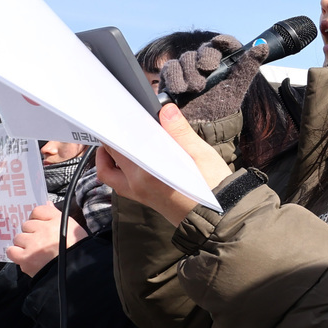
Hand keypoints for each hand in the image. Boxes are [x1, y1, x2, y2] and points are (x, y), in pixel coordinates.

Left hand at [6, 204, 87, 277]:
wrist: (76, 270)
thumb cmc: (77, 249)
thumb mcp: (72, 228)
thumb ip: (56, 215)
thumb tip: (46, 203)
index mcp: (58, 221)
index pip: (39, 210)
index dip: (37, 218)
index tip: (40, 225)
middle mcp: (44, 230)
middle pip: (27, 224)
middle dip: (32, 232)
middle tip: (40, 241)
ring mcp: (33, 244)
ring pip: (19, 237)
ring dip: (24, 243)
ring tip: (34, 251)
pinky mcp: (26, 258)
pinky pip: (11, 250)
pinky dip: (16, 253)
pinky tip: (25, 256)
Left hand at [95, 103, 231, 225]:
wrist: (218, 218)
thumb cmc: (213, 187)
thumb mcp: (200, 155)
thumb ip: (180, 132)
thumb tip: (166, 110)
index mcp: (147, 171)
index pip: (121, 143)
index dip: (119, 126)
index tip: (123, 112)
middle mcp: (136, 184)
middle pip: (112, 156)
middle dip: (114, 138)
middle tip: (122, 122)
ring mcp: (138, 194)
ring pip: (108, 173)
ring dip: (108, 157)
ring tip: (119, 141)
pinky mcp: (143, 200)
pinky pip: (118, 184)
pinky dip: (117, 170)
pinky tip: (130, 160)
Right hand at [158, 34, 265, 122]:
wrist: (203, 127)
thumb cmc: (222, 106)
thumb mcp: (238, 86)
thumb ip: (249, 66)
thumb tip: (262, 46)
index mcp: (224, 62)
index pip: (225, 44)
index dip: (224, 41)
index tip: (221, 42)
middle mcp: (205, 62)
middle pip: (204, 50)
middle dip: (205, 56)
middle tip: (208, 68)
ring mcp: (188, 69)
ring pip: (186, 58)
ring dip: (190, 71)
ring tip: (196, 87)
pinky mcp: (172, 76)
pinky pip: (170, 68)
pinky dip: (175, 76)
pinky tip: (181, 88)